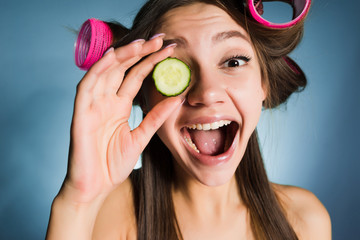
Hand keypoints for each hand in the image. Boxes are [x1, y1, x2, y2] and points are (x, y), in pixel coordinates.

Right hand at [59, 35, 180, 203]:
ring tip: (143, 43)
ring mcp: (93, 105)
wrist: (94, 188)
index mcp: (118, 105)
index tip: (169, 50)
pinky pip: (87, 87)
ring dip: (123, 55)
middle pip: (123, 69)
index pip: (135, 76)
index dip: (151, 61)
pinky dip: (98, 70)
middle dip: (141, 52)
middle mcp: (105, 101)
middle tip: (161, 39)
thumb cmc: (112, 164)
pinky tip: (113, 57)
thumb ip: (156, 117)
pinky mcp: (81, 114)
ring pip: (106, 72)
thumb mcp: (141, 137)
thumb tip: (177, 97)